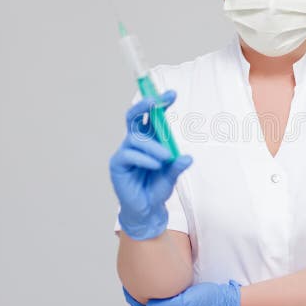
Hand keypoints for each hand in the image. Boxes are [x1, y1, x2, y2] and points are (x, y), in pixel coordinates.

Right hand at [109, 89, 192, 239]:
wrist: (146, 210)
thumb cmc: (156, 189)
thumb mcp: (171, 176)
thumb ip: (177, 166)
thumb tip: (188, 157)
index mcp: (149, 140)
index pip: (151, 117)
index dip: (160, 104)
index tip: (172, 95)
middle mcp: (135, 142)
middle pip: (134, 117)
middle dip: (144, 106)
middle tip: (156, 101)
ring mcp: (125, 152)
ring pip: (136, 138)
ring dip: (154, 146)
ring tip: (166, 158)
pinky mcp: (118, 164)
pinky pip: (129, 154)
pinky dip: (144, 158)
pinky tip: (155, 165)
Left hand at [123, 280, 242, 305]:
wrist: (225, 302)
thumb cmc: (208, 299)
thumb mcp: (187, 300)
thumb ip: (168, 304)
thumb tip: (150, 304)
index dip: (136, 303)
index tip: (127, 291)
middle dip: (139, 304)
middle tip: (129, 290)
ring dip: (148, 304)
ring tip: (139, 291)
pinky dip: (158, 305)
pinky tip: (157, 295)